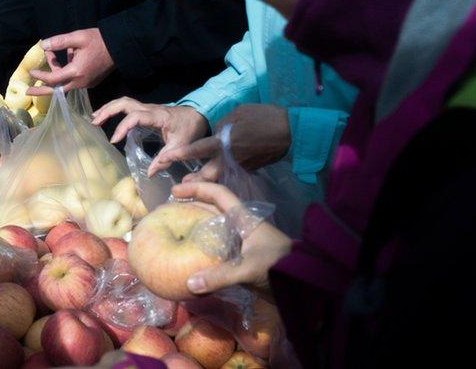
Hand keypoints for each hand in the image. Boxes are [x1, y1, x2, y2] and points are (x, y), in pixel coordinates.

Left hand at [26, 28, 114, 94]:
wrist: (119, 47)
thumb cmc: (98, 41)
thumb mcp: (78, 37)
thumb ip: (59, 42)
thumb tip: (42, 45)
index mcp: (76, 72)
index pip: (53, 79)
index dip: (40, 75)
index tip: (31, 71)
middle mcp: (80, 82)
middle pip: (56, 89)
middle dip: (41, 90)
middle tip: (27, 91)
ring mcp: (86, 84)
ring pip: (65, 83)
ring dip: (56, 73)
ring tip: (51, 56)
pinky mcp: (91, 82)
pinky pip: (74, 81)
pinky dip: (66, 72)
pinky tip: (67, 57)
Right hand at [91, 97, 209, 174]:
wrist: (199, 114)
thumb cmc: (191, 128)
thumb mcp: (182, 145)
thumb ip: (165, 159)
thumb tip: (148, 173)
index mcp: (158, 116)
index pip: (135, 117)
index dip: (123, 127)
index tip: (114, 140)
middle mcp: (150, 109)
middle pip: (124, 103)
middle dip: (108, 111)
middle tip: (95, 122)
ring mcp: (146, 108)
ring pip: (123, 102)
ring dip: (108, 108)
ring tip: (95, 119)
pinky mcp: (145, 111)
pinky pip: (126, 106)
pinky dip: (114, 110)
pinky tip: (105, 117)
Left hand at [165, 104, 290, 181]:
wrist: (292, 131)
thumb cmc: (264, 117)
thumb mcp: (238, 113)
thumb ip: (222, 125)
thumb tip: (216, 135)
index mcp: (224, 141)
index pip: (198, 149)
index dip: (181, 154)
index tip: (166, 158)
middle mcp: (230, 158)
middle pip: (207, 174)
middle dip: (193, 182)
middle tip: (178, 189)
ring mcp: (240, 166)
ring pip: (219, 178)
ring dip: (206, 183)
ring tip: (193, 188)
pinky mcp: (250, 170)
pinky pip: (231, 175)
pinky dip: (222, 178)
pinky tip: (215, 181)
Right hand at [171, 181, 290, 294]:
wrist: (305, 286)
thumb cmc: (279, 266)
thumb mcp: (249, 268)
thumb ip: (220, 276)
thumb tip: (189, 283)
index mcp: (244, 219)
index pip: (218, 194)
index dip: (197, 189)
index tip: (174, 191)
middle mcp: (241, 227)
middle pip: (213, 209)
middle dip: (192, 206)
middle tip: (170, 211)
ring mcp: (241, 244)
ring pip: (214, 230)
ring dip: (196, 228)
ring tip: (176, 232)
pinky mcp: (241, 261)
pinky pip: (217, 251)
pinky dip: (203, 251)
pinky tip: (190, 259)